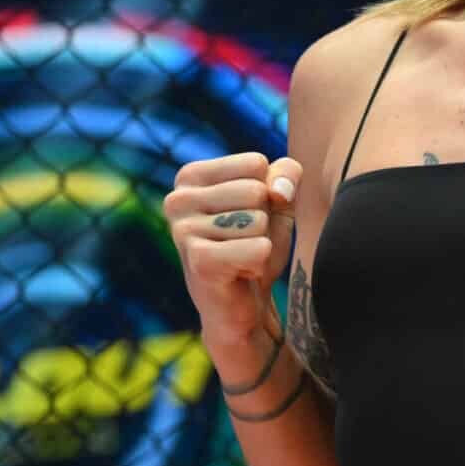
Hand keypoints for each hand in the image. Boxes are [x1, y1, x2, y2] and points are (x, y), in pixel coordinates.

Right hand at [165, 153, 299, 334]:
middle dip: (265, 219)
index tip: (248, 215)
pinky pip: (259, 248)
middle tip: (245, 241)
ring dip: (261, 242)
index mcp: (190, 176)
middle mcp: (177, 199)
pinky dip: (261, 262)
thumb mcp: (277, 199)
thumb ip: (286, 174)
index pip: (255, 163)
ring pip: (258, 220)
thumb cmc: (255, 242)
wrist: (242, 302)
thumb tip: (278, 191)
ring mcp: (182, 230)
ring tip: (241, 256)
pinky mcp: (198, 260)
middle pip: (257, 191)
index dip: (267, 192)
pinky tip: (241, 272)